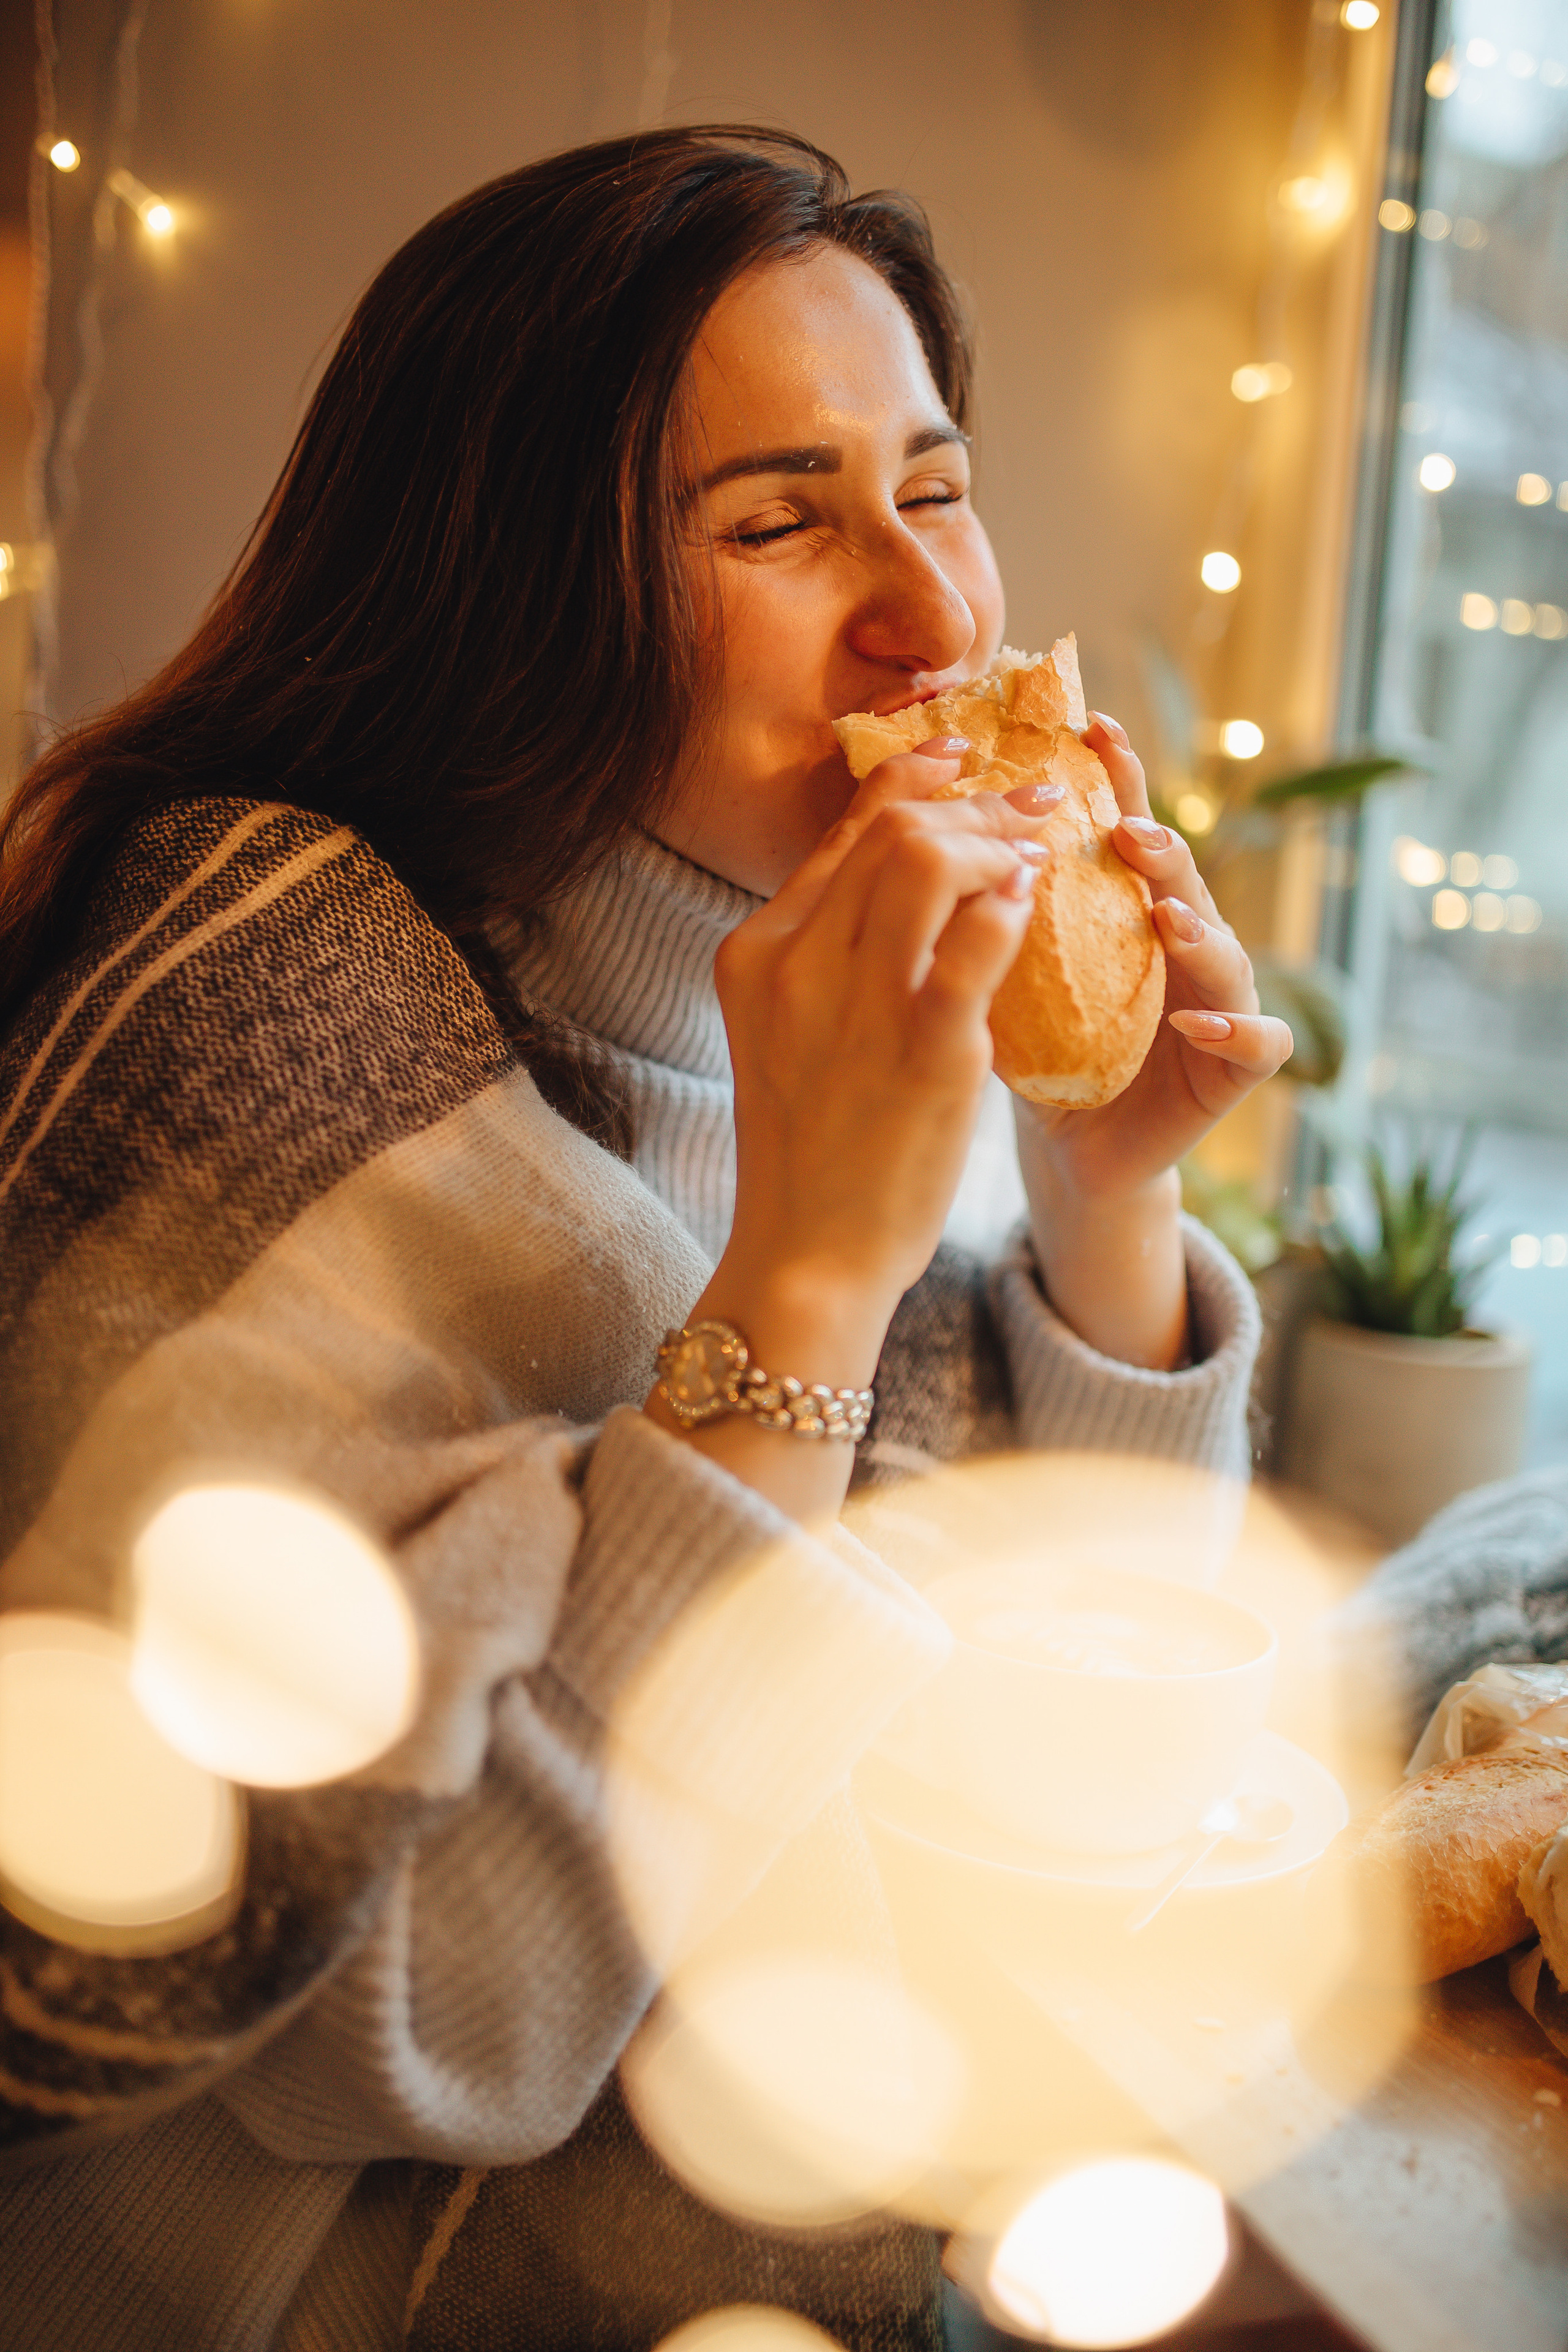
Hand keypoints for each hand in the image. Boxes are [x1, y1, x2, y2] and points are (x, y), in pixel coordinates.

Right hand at [717, 737, 1061, 1340]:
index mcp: (756, 953)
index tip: (959, 761)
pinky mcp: (924, 1046)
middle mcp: (796, 962)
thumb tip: (884, 884)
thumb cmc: (808, 1152)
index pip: (842, 835)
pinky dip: (1015, 900)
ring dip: (998, 839)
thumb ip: (820, 957)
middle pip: (891, 831)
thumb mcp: (784, 1034)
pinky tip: (1037, 896)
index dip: (911, 782)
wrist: (806, 1254)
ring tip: (1038, 848)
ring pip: (932, 860)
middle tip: (1027, 801)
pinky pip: (981, 936)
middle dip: (970, 800)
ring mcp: (858, 1001)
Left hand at [1010, 713, 1292, 1369]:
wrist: (1067, 1154)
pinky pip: (1258, 1042)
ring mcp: (1216, 1001)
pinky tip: (1197, 1023)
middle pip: (1180, 877)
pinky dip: (1235, 1029)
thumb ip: (988, 907)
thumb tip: (918, 817)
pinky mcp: (1230, 1069)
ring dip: (1197, 926)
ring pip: (1225, 950)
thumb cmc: (1034, 1055)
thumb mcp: (999, 974)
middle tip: (1124, 828)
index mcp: (1123, 908)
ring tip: (1162, 914)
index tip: (1090, 728)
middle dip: (1157, 844)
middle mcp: (1178, 942)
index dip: (1116, 778)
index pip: (1124, 827)